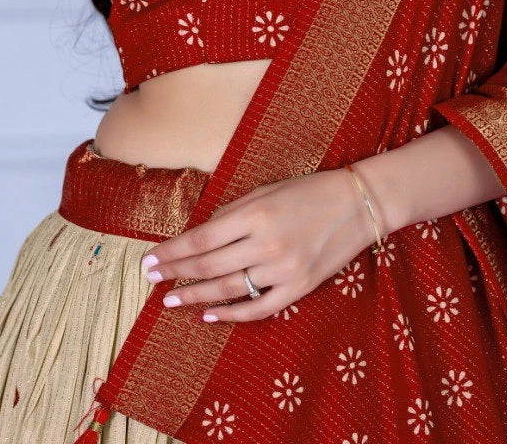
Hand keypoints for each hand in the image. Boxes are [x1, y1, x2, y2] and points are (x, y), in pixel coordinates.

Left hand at [139, 168, 380, 322]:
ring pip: (228, 289)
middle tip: (151, 279)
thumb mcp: (265, 190)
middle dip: (175, 273)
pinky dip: (230, 315)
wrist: (357, 205)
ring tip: (170, 301)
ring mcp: (283, 269)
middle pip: (208, 265)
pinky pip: (258, 308)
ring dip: (194, 296)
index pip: (201, 238)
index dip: (171, 251)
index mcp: (255, 213)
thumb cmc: (307, 191)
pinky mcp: (299, 288)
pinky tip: (208, 316)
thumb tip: (199, 235)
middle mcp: (266, 243)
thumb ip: (232, 213)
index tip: (149, 259)